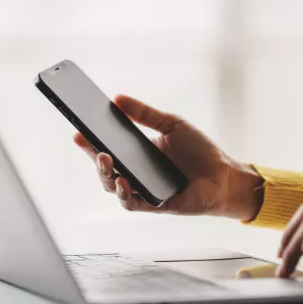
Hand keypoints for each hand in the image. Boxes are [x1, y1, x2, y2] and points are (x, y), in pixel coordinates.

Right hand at [73, 94, 262, 220]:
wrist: (224, 175)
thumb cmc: (200, 151)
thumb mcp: (171, 124)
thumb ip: (144, 113)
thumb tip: (118, 98)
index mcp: (137, 153)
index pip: (107, 147)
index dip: (90, 141)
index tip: (78, 129)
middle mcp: (136, 173)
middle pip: (104, 168)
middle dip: (92, 156)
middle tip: (88, 142)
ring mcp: (142, 190)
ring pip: (112, 187)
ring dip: (105, 174)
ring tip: (105, 159)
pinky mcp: (153, 205)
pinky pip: (131, 203)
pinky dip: (125, 194)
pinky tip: (124, 182)